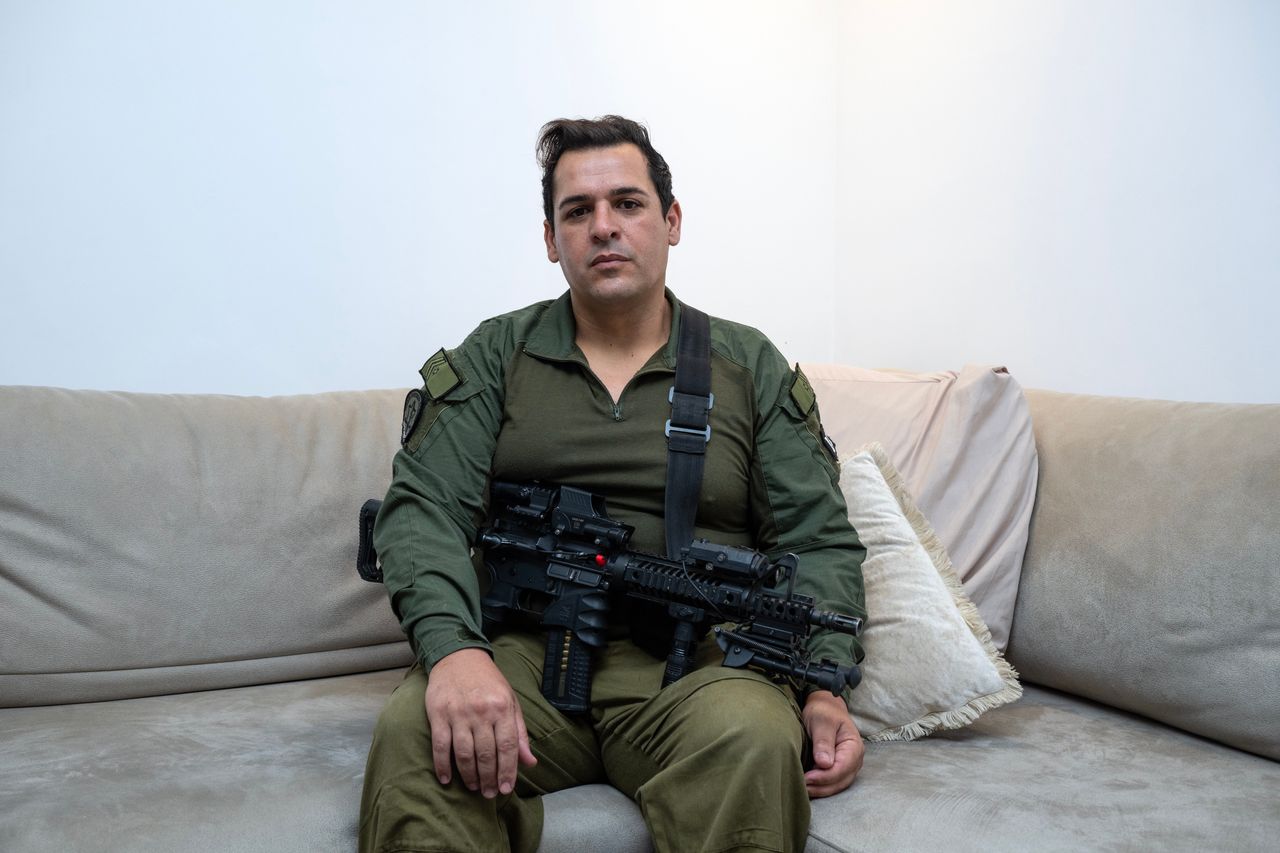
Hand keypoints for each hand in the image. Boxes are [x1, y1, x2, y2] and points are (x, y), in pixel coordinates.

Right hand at [424, 648, 536, 797]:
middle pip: (486, 754)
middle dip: (489, 778)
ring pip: (465, 753)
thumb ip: (520, 732)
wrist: (459, 656)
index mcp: (502, 707)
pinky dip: (443, 765)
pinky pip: (440, 746)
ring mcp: (459, 713)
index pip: (508, 746)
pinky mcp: (438, 714)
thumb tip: (529, 762)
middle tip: (490, 793)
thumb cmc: (488, 681)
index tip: (506, 789)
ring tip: (474, 787)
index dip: (508, 771)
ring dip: (470, 776)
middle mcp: (482, 711)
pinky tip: (446, 779)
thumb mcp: (511, 701)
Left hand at [802, 690, 863, 797]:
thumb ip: (823, 742)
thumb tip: (824, 764)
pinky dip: (820, 787)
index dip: (825, 776)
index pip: (842, 768)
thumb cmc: (824, 712)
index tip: (807, 778)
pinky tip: (808, 787)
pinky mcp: (839, 769)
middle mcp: (855, 760)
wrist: (825, 707)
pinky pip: (832, 783)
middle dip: (821, 786)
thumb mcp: (822, 721)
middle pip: (841, 780)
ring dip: (820, 790)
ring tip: (803, 789)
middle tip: (801, 786)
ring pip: (837, 785)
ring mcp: (848, 766)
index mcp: (854, 746)